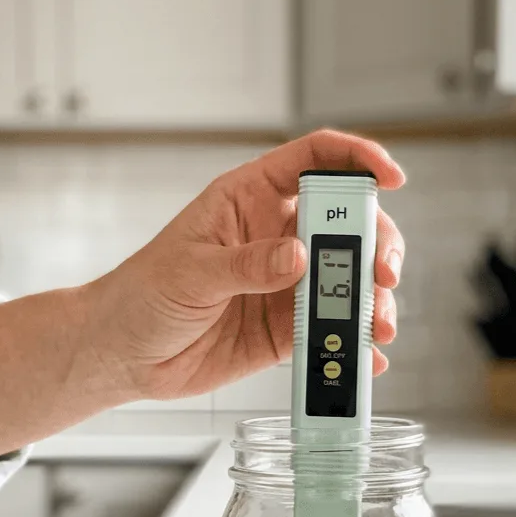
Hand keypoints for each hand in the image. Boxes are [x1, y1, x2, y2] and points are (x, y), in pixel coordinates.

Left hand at [0, 130, 405, 466]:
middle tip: (383, 275)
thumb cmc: (143, 295)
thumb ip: (246, 265)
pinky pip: (330, 331)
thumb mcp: (190, 272)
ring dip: (371, 301)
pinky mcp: (284, 330)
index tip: (390, 176)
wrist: (124, 355)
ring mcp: (284, 284)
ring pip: (348, 281)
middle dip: (377, 245)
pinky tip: (367, 358)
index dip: (357, 159)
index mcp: (250, 200)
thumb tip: (298, 257)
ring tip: (376, 325)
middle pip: (347, 224)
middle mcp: (276, 237)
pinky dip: (354, 344)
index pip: (314, 160)